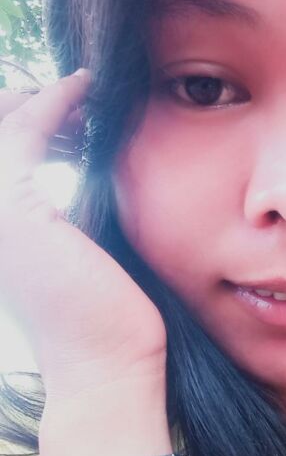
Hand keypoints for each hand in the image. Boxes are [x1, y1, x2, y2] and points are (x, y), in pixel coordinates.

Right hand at [0, 71, 167, 415]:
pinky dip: (53, 101)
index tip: (73, 114)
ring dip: (39, 100)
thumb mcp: (76, 250)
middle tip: (76, 102)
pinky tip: (83, 89)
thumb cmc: (103, 317)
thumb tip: (84, 160)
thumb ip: (64, 210)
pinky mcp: (10, 207)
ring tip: (82, 100)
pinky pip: (24, 129)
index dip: (24, 120)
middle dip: (24, 105)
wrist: (105, 366)